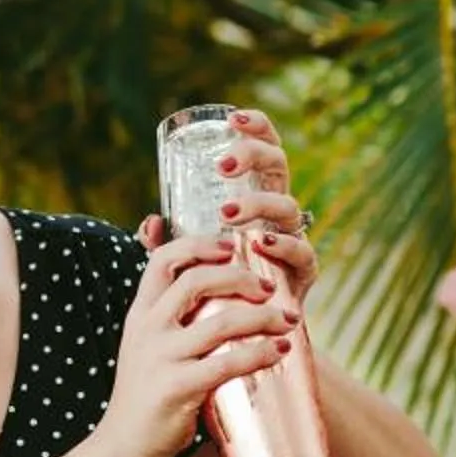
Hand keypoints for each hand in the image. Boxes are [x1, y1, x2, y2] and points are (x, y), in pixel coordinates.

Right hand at [105, 230, 297, 456]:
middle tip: (270, 288)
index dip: (199, 245)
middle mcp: (147, 329)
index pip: (162, 260)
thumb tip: (210, 291)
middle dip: (241, 277)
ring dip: (263, 317)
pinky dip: (259, 354)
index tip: (232, 246)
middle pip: (196, 281)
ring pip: (220, 322)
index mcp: (140, 314)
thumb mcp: (146, 346)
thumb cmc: (146, 394)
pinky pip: (227, 364)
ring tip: (289, 321)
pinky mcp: (177, 388)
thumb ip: (170, 319)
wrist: (124, 445)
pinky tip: (279, 352)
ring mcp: (161, 357)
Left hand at [147, 107, 320, 306]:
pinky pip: (303, 252)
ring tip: (226, 213)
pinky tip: (259, 243)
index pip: (265, 151)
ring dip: (257, 205)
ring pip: (289, 207)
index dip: (256, 128)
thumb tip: (151, 222)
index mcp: (257, 198)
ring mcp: (294, 240)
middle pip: (279, 167)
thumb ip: (171, 243)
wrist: (249, 338)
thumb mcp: (190, 260)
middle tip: (222, 167)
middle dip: (255, 156)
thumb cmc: (220, 287)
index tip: (232, 118)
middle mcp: (278, 214)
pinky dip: (283, 246)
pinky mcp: (304, 274)